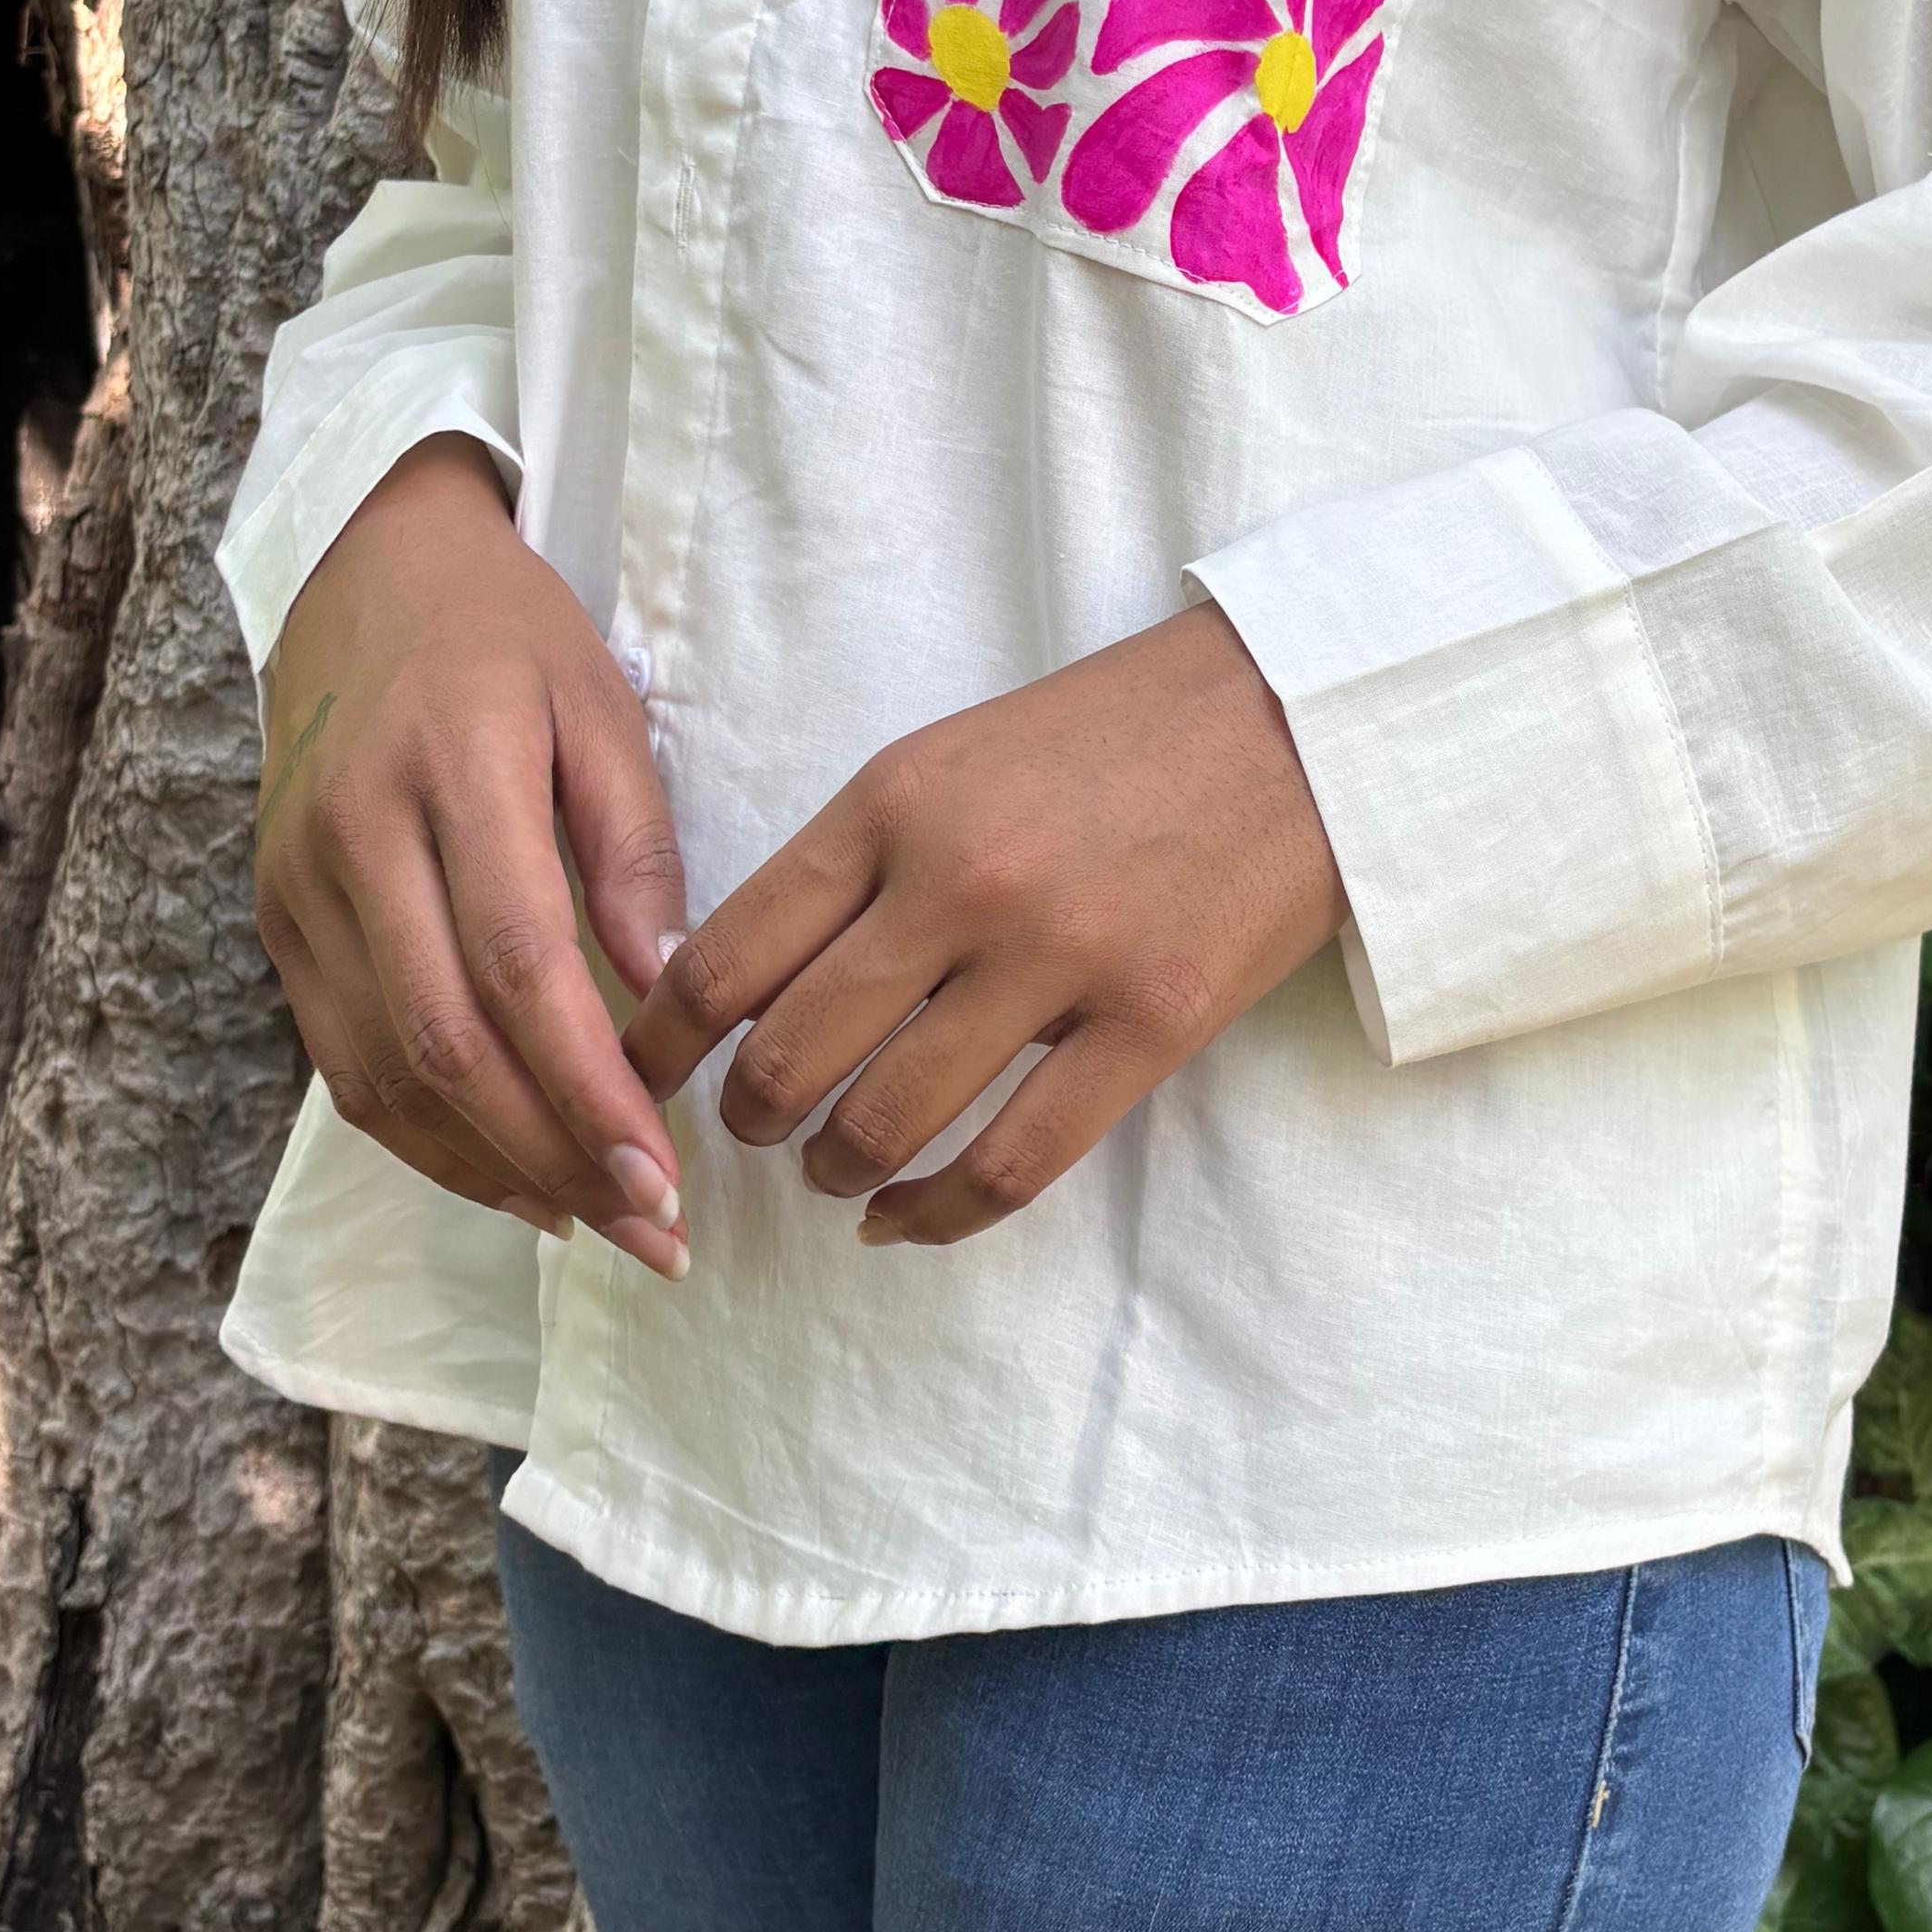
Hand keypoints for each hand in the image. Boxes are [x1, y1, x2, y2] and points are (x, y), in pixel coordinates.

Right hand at [253, 433, 693, 1274]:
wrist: (366, 571)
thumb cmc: (510, 637)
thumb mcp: (602, 705)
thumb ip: (634, 848)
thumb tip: (666, 989)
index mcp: (452, 770)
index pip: (520, 965)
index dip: (590, 1086)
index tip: (667, 1172)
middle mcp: (357, 839)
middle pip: (447, 1043)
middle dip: (555, 1157)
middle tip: (654, 1232)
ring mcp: (300, 887)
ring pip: (385, 1073)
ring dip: (493, 1168)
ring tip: (597, 1223)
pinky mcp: (277, 920)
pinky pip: (345, 1063)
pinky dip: (429, 1138)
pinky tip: (511, 1176)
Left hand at [622, 604, 1345, 1245]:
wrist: (1294, 713)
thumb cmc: (1114, 733)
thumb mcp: (952, 755)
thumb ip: (855, 858)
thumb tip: (744, 980)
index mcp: (892, 801)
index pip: (724, 958)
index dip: (657, 1046)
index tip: (637, 1080)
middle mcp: (959, 883)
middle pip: (786, 1056)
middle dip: (743, 1121)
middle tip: (748, 1132)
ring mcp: (1059, 959)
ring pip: (886, 1121)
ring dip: (834, 1169)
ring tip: (835, 1169)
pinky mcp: (1149, 1026)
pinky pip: (1011, 1164)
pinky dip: (936, 1214)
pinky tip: (906, 1218)